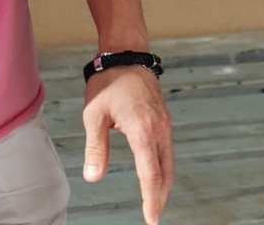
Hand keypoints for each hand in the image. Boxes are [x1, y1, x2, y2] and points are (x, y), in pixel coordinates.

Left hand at [82, 63, 174, 224]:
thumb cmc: (108, 82)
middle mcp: (160, 129)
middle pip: (165, 173)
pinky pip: (168, 151)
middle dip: (160, 197)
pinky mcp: (165, 120)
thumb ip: (96, 148)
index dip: (151, 199)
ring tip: (155, 202)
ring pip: (170, 163)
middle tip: (153, 216)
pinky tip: (157, 177)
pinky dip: (165, 169)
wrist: (126, 54)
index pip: (151, 174)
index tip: (150, 218)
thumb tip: (93, 177)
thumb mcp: (94, 114)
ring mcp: (165, 125)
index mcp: (143, 130)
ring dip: (164, 185)